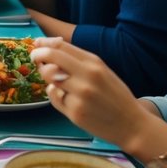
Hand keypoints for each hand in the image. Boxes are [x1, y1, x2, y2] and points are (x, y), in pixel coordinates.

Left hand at [29, 38, 151, 147]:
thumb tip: (50, 45)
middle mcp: (87, 76)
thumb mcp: (102, 71)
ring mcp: (80, 95)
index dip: (44, 44)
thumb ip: (79, 60)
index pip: (61, 46)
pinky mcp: (74, 112)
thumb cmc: (115, 95)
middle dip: (37, 55)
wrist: (131, 124)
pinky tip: (67, 98)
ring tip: (56, 81)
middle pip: (51, 57)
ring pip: (48, 78)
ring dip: (47, 77)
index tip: (37, 45)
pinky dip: (56, 96)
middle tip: (35, 58)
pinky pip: (54, 97)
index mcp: (95, 63)